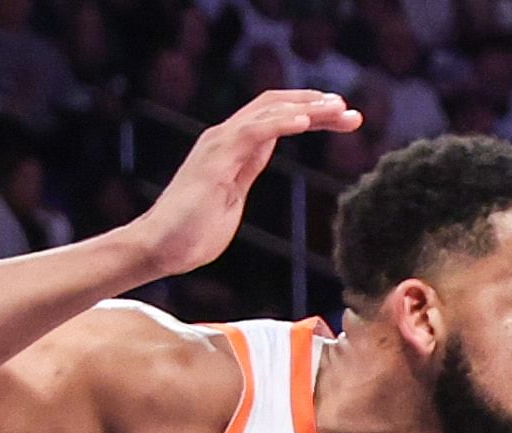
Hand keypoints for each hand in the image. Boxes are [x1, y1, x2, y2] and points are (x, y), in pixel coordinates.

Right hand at [130, 91, 359, 279]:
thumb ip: (244, 175)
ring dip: (307, 108)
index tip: (344, 119)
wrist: (158, 249)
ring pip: (268, 111)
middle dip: (316, 105)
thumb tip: (256, 164)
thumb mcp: (231, 199)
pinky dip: (280, 122)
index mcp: (234, 148)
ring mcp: (219, 145)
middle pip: (276, 106)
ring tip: (339, 109)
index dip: (311, 115)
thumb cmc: (192, 233)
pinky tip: (306, 120)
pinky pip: (252, 132)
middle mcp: (226, 138)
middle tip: (352, 111)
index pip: (276, 118)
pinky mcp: (215, 160)